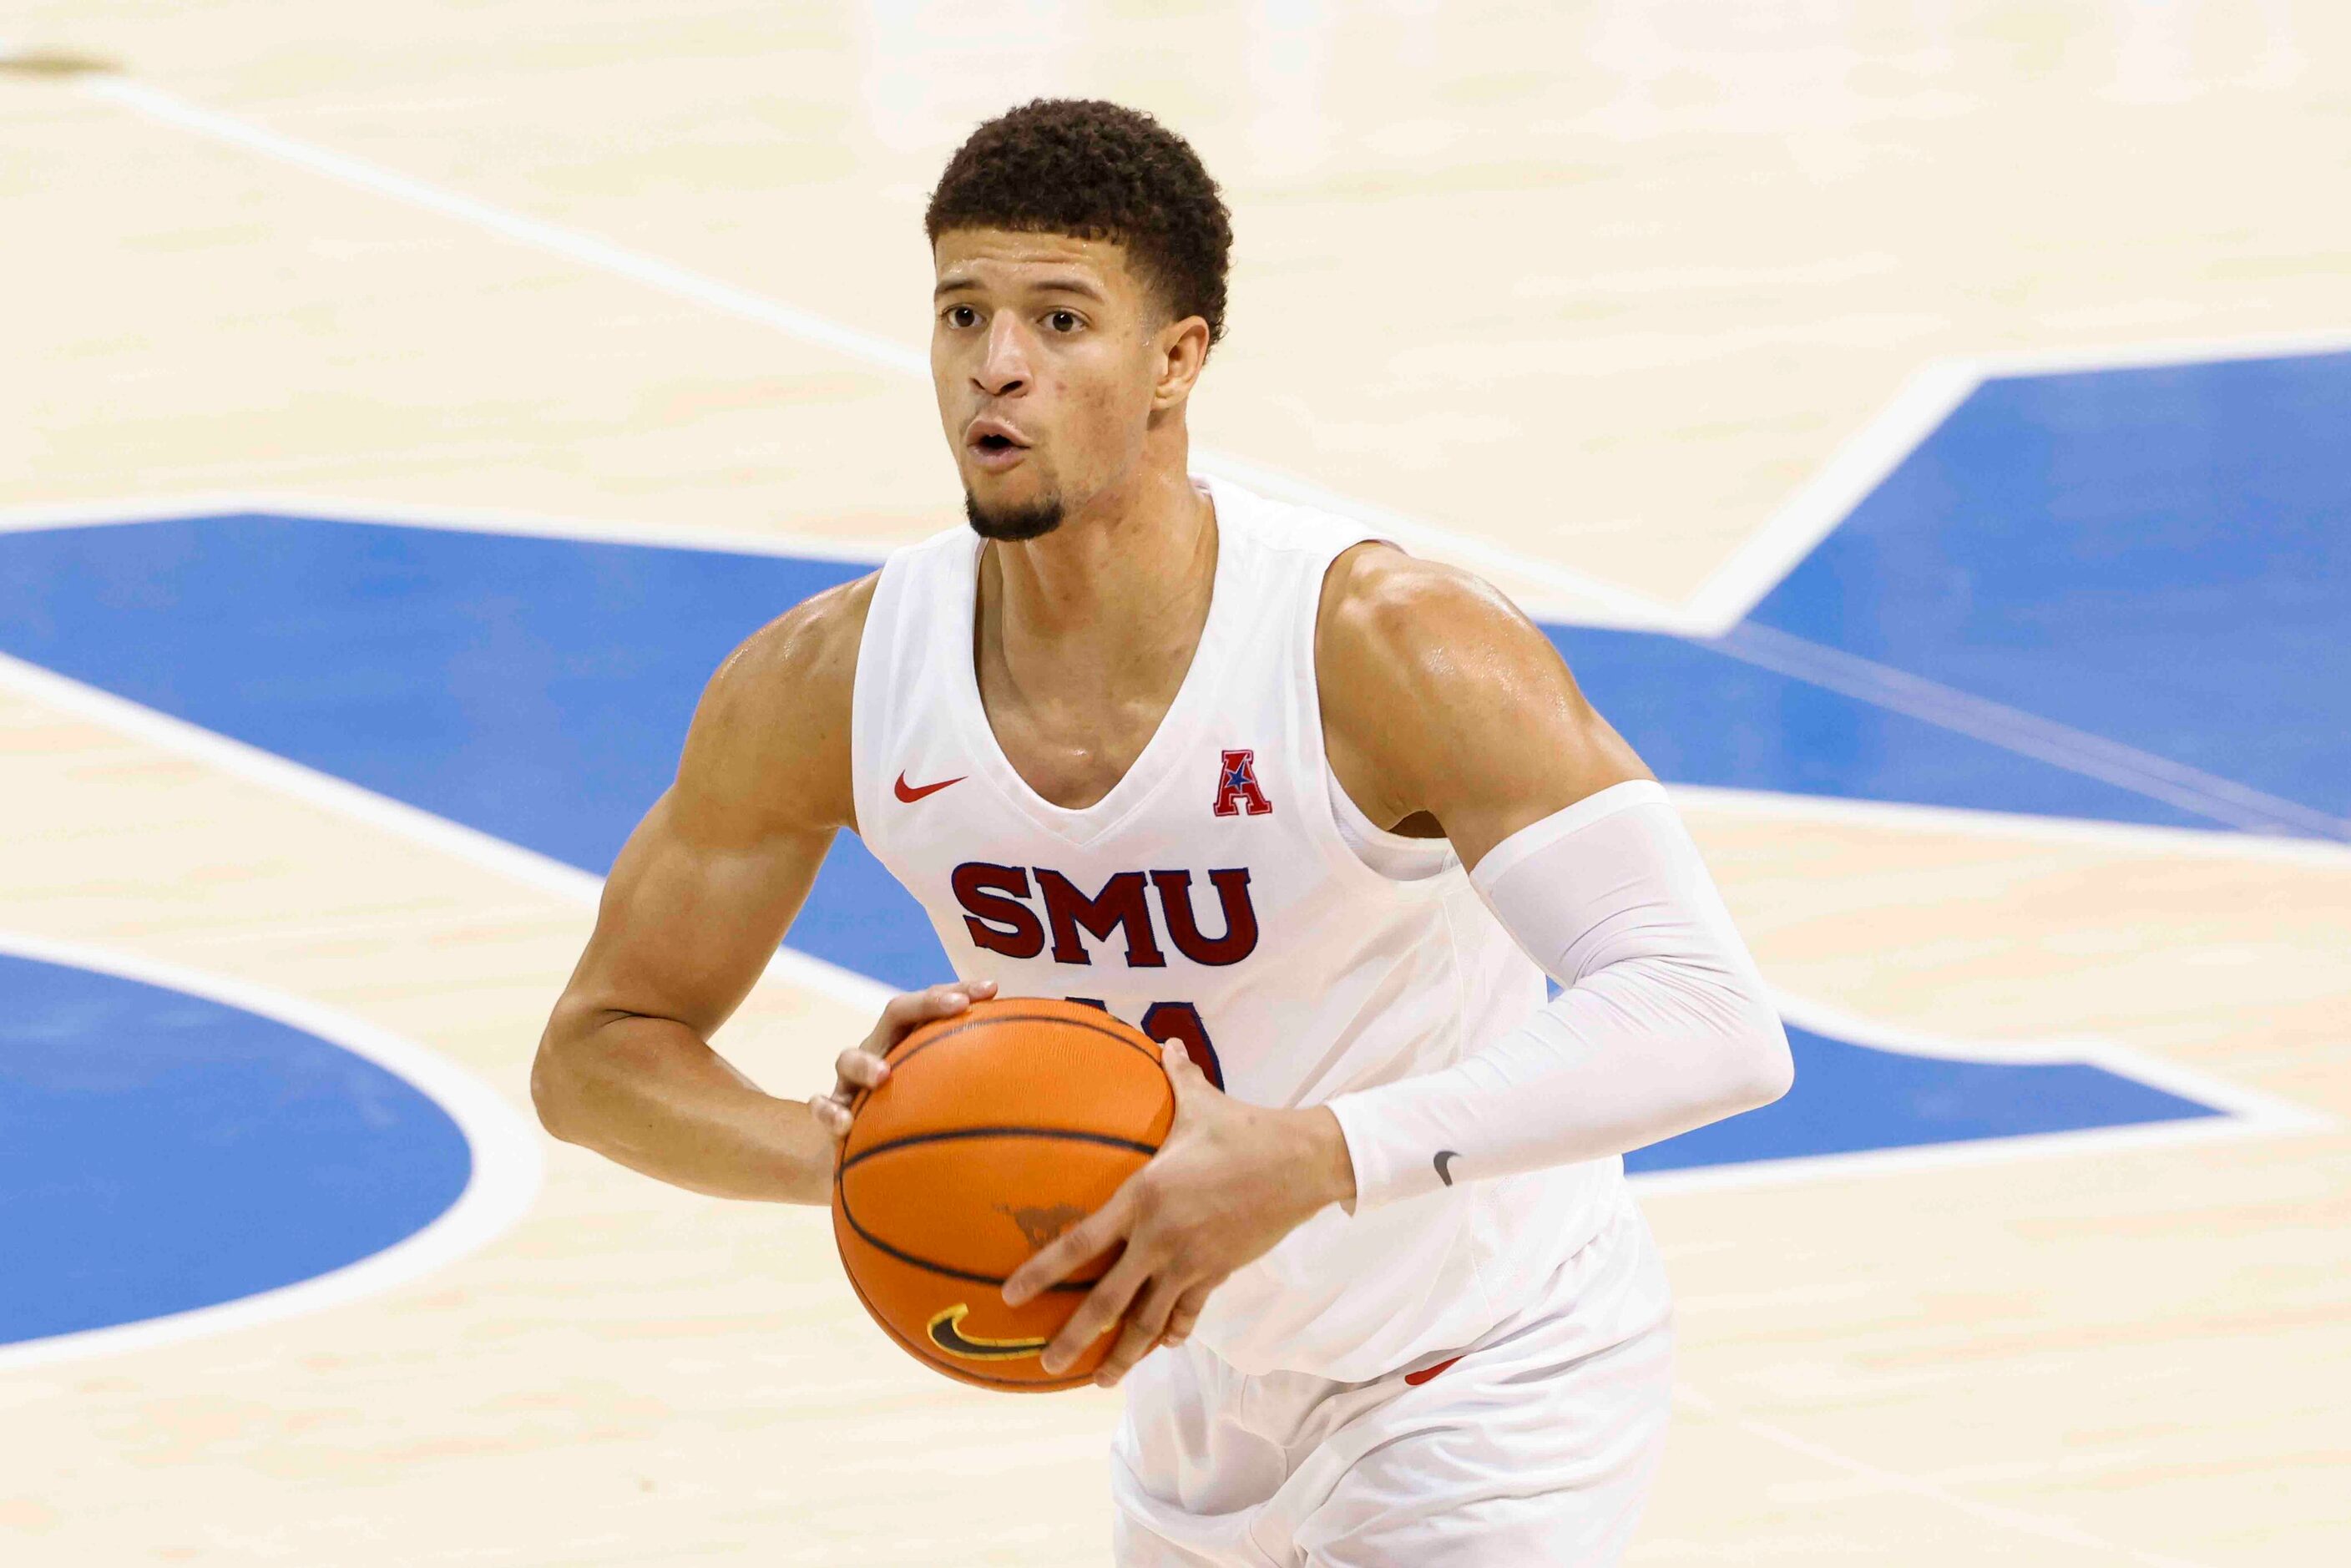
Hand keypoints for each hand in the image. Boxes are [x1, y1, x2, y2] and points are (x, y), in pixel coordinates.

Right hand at [807, 979, 997, 1141]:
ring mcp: (853, 1080)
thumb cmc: (927, 1120)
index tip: (993, 990)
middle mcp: (883, 1049)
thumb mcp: (960, 1104)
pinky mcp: (833, 1110)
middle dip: (926, 1004)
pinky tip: (844, 1127)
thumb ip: (1000, 1093)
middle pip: (896, 1012)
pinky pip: (821, 1106)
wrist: (869, 1158)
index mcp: (914, 1039)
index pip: (935, 1002)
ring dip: (866, 1062)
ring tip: (884, 1075)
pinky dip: (828, 1112)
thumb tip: (1065, 1094)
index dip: (960, 990)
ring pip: (848, 1055)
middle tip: (957, 1007)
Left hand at [1000, 1040, 1357, 1387]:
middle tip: (1047, 1363)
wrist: (1301, 1164)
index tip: (1011, 1295)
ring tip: (1100, 1379)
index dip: (1043, 1272)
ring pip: (1148, 1321)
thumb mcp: (1201, 1102)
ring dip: (1123, 1354)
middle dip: (1075, 1336)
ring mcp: (1190, 1263)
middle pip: (1108, 1301)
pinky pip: (1188, 1313)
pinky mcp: (1219, 1274)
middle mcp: (1160, 1239)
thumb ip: (1174, 1077)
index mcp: (1142, 1197)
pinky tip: (1160, 1347)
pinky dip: (1171, 1332)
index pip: (1080, 1242)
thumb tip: (1164, 1041)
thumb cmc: (1245, 1129)